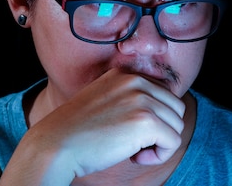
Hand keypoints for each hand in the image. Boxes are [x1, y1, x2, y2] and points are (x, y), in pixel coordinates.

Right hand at [0, 68, 185, 184]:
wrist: (55, 145)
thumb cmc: (76, 131)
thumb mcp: (104, 100)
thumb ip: (128, 97)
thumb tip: (160, 110)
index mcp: (125, 73)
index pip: (164, 94)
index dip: (154, 117)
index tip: (131, 131)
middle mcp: (136, 80)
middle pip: (175, 108)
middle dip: (161, 130)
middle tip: (134, 144)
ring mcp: (142, 99)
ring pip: (176, 125)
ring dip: (159, 144)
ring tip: (133, 150)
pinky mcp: (146, 121)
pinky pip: (173, 142)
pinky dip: (159, 156)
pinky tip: (135, 157)